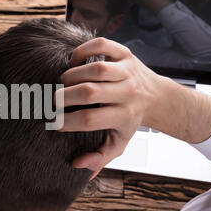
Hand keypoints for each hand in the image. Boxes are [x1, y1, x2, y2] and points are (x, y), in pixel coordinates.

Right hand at [55, 38, 162, 176]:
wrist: (157, 97)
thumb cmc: (130, 120)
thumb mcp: (119, 143)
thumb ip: (99, 157)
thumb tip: (78, 165)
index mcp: (124, 116)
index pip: (90, 120)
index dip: (67, 122)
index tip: (53, 123)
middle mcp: (127, 92)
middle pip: (90, 93)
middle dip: (65, 97)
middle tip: (53, 101)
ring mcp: (127, 71)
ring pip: (95, 69)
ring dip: (72, 75)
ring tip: (63, 81)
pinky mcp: (125, 54)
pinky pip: (103, 45)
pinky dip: (84, 50)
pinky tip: (74, 60)